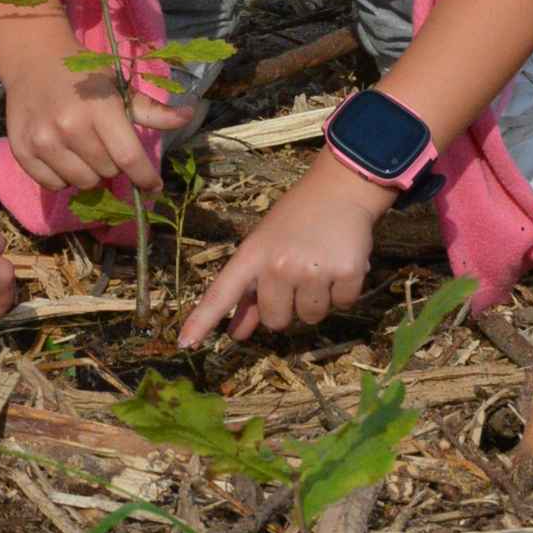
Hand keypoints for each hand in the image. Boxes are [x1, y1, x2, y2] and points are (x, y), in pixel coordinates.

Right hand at [4, 47, 184, 201]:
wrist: (34, 60)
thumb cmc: (83, 75)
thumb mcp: (119, 87)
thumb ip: (152, 110)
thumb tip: (188, 116)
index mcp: (99, 109)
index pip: (129, 158)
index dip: (146, 178)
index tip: (154, 186)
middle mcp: (69, 127)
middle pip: (107, 172)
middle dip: (113, 164)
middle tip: (106, 146)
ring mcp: (43, 141)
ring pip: (81, 183)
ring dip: (89, 172)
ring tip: (84, 151)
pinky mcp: (22, 151)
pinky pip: (53, 185)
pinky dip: (63, 177)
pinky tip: (63, 156)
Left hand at [178, 164, 380, 347]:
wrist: (339, 189)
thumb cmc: (295, 220)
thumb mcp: (264, 247)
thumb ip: (250, 292)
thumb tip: (237, 333)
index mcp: (252, 255)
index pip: (221, 293)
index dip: (203, 320)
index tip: (186, 343)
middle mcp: (278, 265)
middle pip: (276, 321)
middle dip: (286, 308)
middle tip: (296, 277)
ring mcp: (312, 270)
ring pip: (310, 317)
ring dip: (316, 300)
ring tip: (319, 266)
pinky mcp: (346, 273)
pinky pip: (342, 305)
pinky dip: (343, 292)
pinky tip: (340, 263)